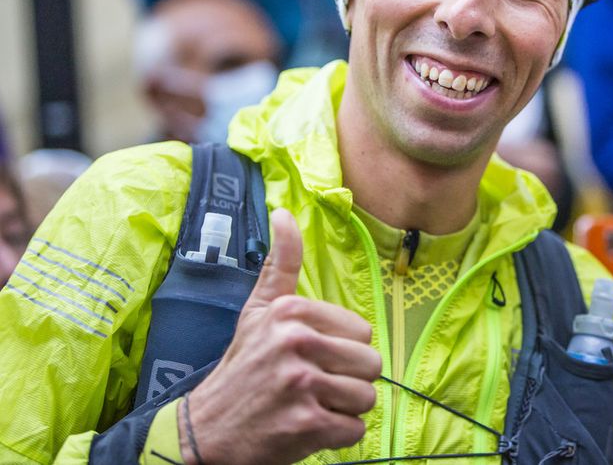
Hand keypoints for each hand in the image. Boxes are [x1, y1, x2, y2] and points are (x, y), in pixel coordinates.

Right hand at [181, 209, 380, 464]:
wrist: (207, 431)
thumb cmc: (243, 368)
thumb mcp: (258, 310)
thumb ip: (280, 263)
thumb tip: (284, 212)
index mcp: (290, 312)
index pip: (362, 332)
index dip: (344, 350)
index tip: (314, 358)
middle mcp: (296, 343)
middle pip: (371, 365)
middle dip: (349, 381)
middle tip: (315, 386)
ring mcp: (301, 384)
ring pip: (366, 398)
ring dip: (344, 409)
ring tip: (312, 405)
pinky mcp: (306, 423)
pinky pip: (355, 429)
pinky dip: (337, 435)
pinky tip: (309, 427)